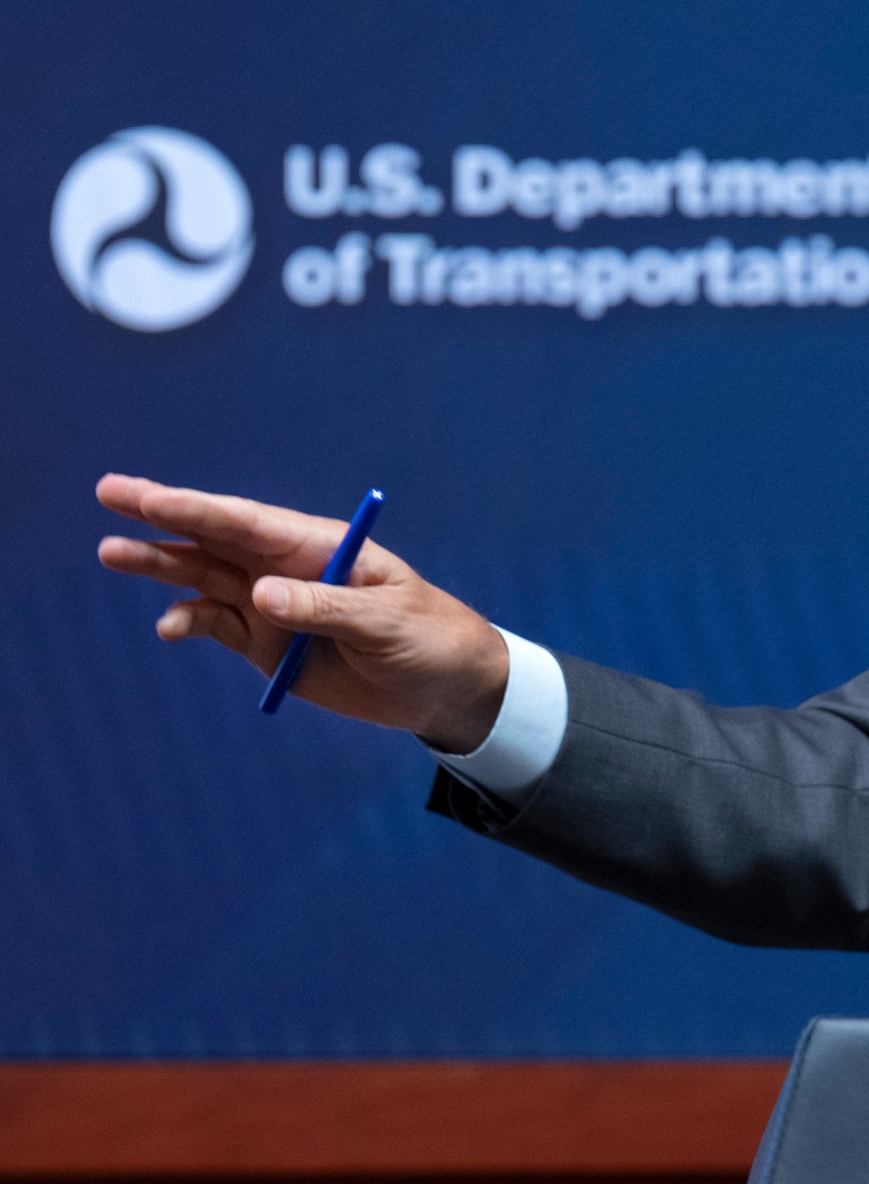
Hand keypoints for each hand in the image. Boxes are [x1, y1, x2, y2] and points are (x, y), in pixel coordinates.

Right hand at [94, 474, 509, 751]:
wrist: (444, 690)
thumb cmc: (428, 638)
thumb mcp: (386, 622)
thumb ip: (324, 608)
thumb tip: (260, 594)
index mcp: (322, 546)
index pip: (252, 522)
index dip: (200, 508)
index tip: (151, 497)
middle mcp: (288, 567)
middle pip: (216, 536)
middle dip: (163, 516)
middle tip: (109, 493)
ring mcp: (273, 604)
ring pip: (205, 576)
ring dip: (161, 565)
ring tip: (113, 553)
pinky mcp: (267, 644)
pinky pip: (217, 625)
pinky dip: (189, 621)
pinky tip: (170, 625)